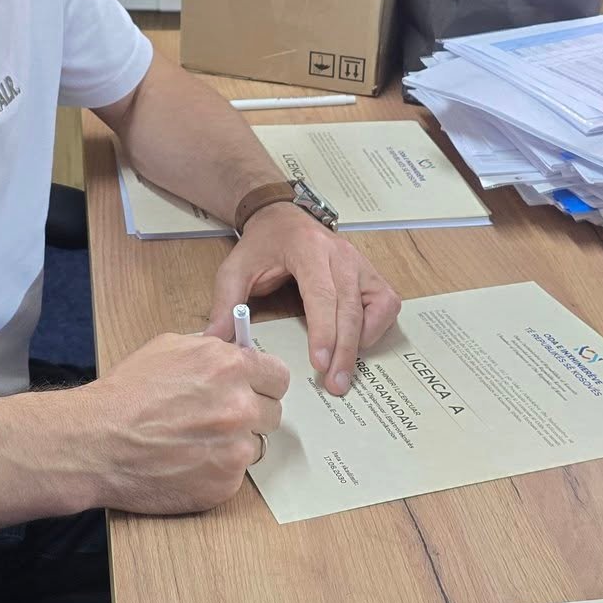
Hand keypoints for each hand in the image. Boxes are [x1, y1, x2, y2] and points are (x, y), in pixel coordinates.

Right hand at [77, 332, 289, 515]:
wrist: (95, 442)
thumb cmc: (125, 395)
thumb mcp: (168, 348)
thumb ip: (211, 350)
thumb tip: (233, 352)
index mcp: (230, 367)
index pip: (279, 376)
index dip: (264, 383)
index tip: (253, 389)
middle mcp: (240, 406)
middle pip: (273, 412)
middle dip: (251, 413)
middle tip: (218, 418)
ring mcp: (235, 448)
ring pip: (256, 444)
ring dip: (235, 443)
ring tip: (197, 441)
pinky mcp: (225, 483)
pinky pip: (236, 474)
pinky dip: (217, 470)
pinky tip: (188, 463)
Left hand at [204, 205, 401, 395]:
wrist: (282, 217)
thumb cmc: (262, 245)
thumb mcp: (235, 268)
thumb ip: (226, 303)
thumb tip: (216, 340)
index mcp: (308, 249)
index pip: (323, 294)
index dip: (324, 331)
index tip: (320, 363)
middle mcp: (341, 254)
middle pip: (351, 307)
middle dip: (345, 350)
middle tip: (336, 385)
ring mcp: (361, 263)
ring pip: (377, 306)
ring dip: (363, 340)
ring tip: (344, 368)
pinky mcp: (371, 273)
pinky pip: (387, 304)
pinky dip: (377, 327)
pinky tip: (357, 342)